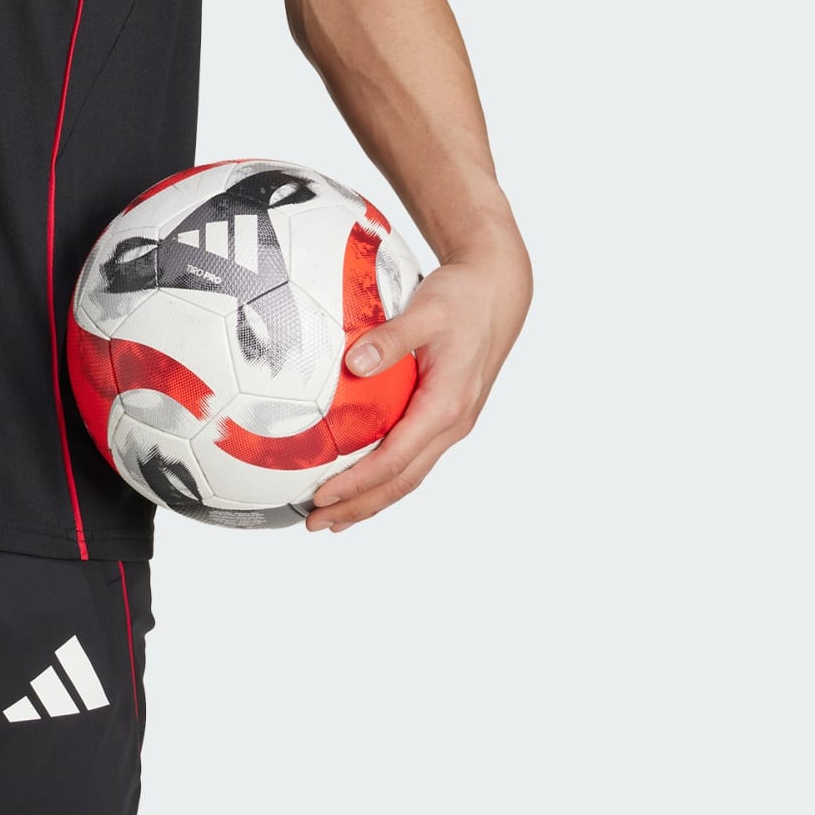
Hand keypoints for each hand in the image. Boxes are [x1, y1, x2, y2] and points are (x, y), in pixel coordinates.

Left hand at [306, 232, 531, 531]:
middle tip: (316, 523)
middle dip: (359, 506)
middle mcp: (451, 424)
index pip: (395, 460)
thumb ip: (391, 338)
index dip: (357, 483)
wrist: (498, 291)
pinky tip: (361, 478)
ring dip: (371, 498)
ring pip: (409, 474)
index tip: (321, 497)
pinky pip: (413, 456)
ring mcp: (451, 423)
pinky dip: (385, 475)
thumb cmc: (463, 299)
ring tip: (334, 516)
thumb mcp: (427, 311)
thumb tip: (355, 364)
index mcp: (446, 406)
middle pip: (401, 481)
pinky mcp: (446, 414)